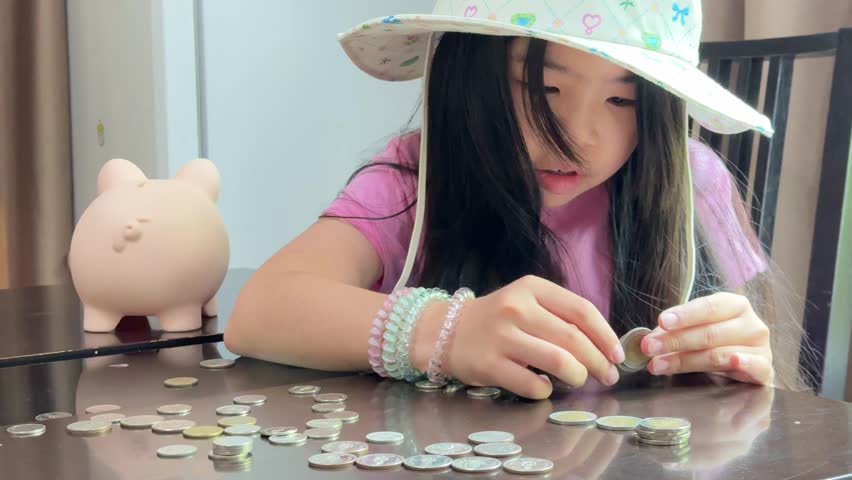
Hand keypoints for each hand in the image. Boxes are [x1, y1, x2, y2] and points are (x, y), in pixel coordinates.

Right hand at [412, 275, 624, 399]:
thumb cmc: (497, 319)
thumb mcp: (526, 302)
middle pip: (573, 338)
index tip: (617, 355)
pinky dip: (545, 390)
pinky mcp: (489, 364)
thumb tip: (604, 345)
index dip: (605, 335)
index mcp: (531, 288)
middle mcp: (516, 308)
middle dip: (599, 361)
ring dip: (578, 376)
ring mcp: (501, 337)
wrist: (445, 331)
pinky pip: (531, 384)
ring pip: (558, 361)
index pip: (581, 310)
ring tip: (579, 381)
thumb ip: (560, 315)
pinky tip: (544, 387)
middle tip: (608, 376)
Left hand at [640, 292, 772, 384]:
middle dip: (675, 341)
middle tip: (649, 347)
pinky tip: (734, 362)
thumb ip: (675, 331)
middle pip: (709, 333)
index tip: (662, 322)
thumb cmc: (717, 341)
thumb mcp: (696, 329)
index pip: (708, 307)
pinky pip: (758, 367)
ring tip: (659, 364)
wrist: (747, 362)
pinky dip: (745, 364)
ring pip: (719, 353)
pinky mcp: (766, 369)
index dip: (685, 315)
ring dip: (685, 360)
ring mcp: (760, 347)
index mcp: (734, 305)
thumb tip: (650, 338)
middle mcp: (751, 323)